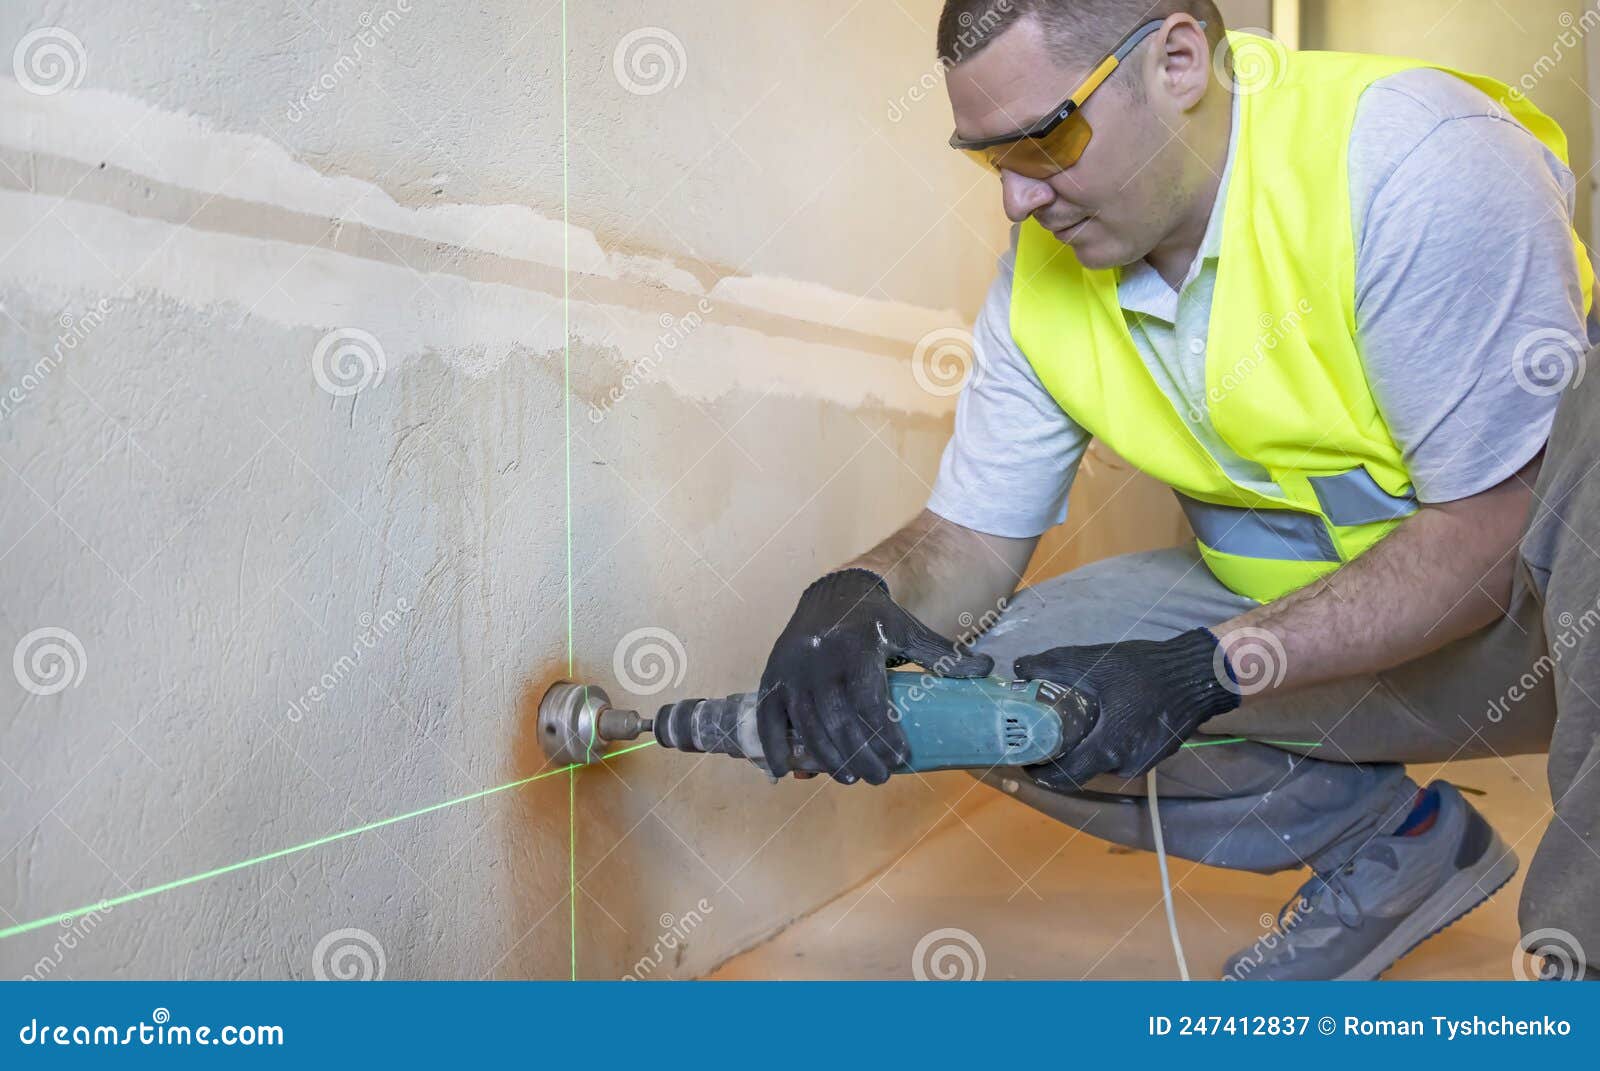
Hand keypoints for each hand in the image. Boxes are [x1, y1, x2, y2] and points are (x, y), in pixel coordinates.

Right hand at [758, 568, 992, 783]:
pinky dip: (776, 747)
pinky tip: (790, 772)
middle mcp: (818, 660)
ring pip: (806, 725)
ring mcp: (791, 671)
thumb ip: (943, 654)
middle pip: (838, 720)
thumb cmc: (875, 618)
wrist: (832, 593)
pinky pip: (769, 718)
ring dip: (827, 758)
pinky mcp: (773, 678)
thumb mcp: (909, 630)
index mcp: (855, 647)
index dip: (883, 734)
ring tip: (849, 778)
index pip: (868, 700)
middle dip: (860, 754)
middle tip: (880, 777)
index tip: (901, 758)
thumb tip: (987, 670)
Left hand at [1013, 628, 1239, 788]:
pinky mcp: (1156, 754)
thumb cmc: (1146, 670)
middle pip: (1082, 769)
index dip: (1040, 771)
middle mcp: (1126, 764)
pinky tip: (1103, 720)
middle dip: (1061, 755)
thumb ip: (1052, 665)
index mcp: (1108, 748)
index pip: (1064, 776)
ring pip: (1103, 762)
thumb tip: (1020, 666)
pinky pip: (1122, 755)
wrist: (1200, 674)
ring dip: (1086, 748)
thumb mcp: (1095, 662)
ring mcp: (1144, 762)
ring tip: (1070, 724)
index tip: (1024, 758)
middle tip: (1042, 734)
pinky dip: (1108, 743)